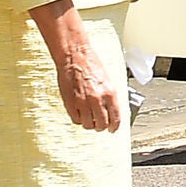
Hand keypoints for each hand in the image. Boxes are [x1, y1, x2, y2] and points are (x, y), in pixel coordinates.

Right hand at [34, 4, 122, 132]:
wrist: (75, 57)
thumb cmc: (92, 65)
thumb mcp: (108, 80)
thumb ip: (110, 97)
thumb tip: (113, 111)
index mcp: (110, 93)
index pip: (115, 118)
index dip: (114, 127)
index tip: (113, 129)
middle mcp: (97, 99)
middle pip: (102, 124)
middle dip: (102, 127)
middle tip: (100, 125)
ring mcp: (82, 102)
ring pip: (88, 125)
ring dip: (90, 124)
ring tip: (90, 119)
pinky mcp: (70, 103)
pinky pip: (76, 120)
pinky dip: (79, 119)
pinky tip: (80, 114)